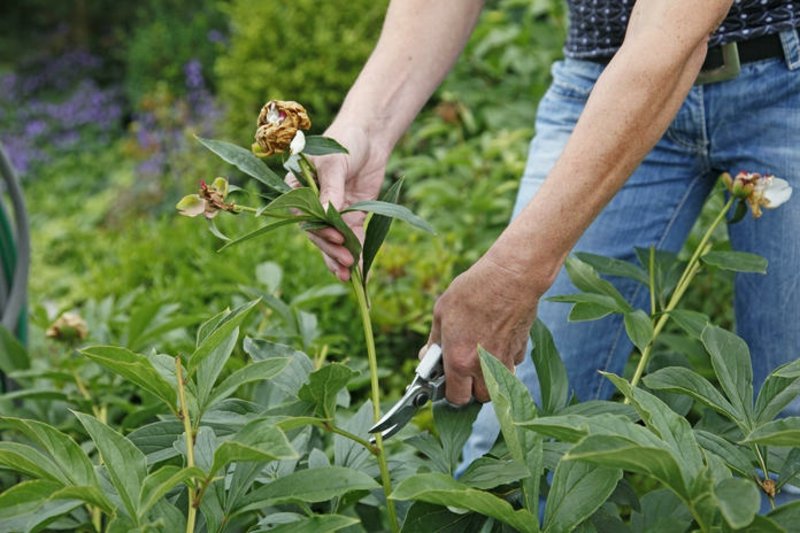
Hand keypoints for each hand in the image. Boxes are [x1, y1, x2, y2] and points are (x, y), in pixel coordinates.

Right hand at [286, 123, 389, 280]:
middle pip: (319, 233)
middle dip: (332, 250)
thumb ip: (330, 188)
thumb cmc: (345, 142)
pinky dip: (356, 252)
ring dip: (341, 258)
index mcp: (298, 190)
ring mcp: (332, 212)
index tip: (336, 237)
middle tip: (347, 263)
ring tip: (351, 276)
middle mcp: (312, 204)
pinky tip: (360, 269)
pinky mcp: (351, 215)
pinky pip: (352, 237)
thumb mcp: (334, 163)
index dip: (319, 230)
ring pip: (333, 240)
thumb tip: (327, 214)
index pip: (304, 217)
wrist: (370, 136)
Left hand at [423, 250, 543, 404]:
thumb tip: (427, 356)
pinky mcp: (521, 349)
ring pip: (499, 386)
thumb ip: (434, 341)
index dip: (450, 392)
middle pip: (481, 398)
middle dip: (472, 389)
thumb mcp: (442, 312)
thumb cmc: (473, 291)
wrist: (510, 278)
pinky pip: (511, 364)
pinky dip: (505, 359)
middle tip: (464, 371)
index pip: (456, 397)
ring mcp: (505, 360)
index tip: (447, 382)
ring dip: (489, 378)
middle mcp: (483, 367)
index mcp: (459, 360)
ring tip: (480, 357)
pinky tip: (497, 339)